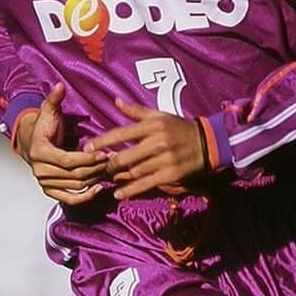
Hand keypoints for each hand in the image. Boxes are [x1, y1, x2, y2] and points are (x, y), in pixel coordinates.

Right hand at [16, 83, 108, 204]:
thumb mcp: (48, 110)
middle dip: (96, 168)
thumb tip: (60, 86)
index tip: (104, 153)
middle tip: (113, 161)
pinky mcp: (50, 190)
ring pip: (75, 185)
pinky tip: (99, 188)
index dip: (88, 158)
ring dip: (94, 179)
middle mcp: (40, 170)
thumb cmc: (43, 126)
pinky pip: (68, 198)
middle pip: (74, 174)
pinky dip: (84, 197)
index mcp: (40, 151)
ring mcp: (44, 182)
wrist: (30, 141)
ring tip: (109, 170)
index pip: (68, 160)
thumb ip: (54, 98)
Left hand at [87, 99, 206, 200]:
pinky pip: (146, 184)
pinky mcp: (171, 175)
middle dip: (109, 163)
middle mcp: (158, 142)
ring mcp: (164, 160)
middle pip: (125, 156)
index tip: (87, 148)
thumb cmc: (179, 127)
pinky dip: (131, 190)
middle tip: (99, 167)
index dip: (102, 141)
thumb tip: (116, 101)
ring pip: (134, 171)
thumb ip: (136, 111)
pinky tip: (119, 194)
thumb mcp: (159, 116)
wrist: (208, 142)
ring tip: (109, 178)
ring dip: (119, 176)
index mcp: (153, 126)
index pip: (122, 133)